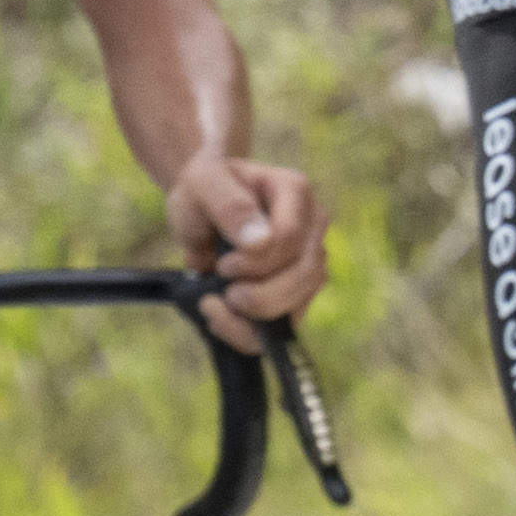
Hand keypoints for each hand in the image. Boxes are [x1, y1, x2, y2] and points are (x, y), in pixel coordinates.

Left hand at [167, 149, 331, 349]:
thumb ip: (229, 207)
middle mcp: (313, 226)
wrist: (201, 208)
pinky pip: (289, 322)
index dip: (257, 262)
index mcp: (295, 191)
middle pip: (306, 274)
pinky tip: (224, 318)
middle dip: (261, 295)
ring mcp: (310, 259)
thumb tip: (261, 243)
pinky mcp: (300, 289)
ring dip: (256, 316)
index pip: (290, 238)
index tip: (224, 265)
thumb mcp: (202, 184)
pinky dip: (253, 331)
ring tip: (216, 305)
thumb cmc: (204, 190)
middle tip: (225, 293)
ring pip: (302, 301)